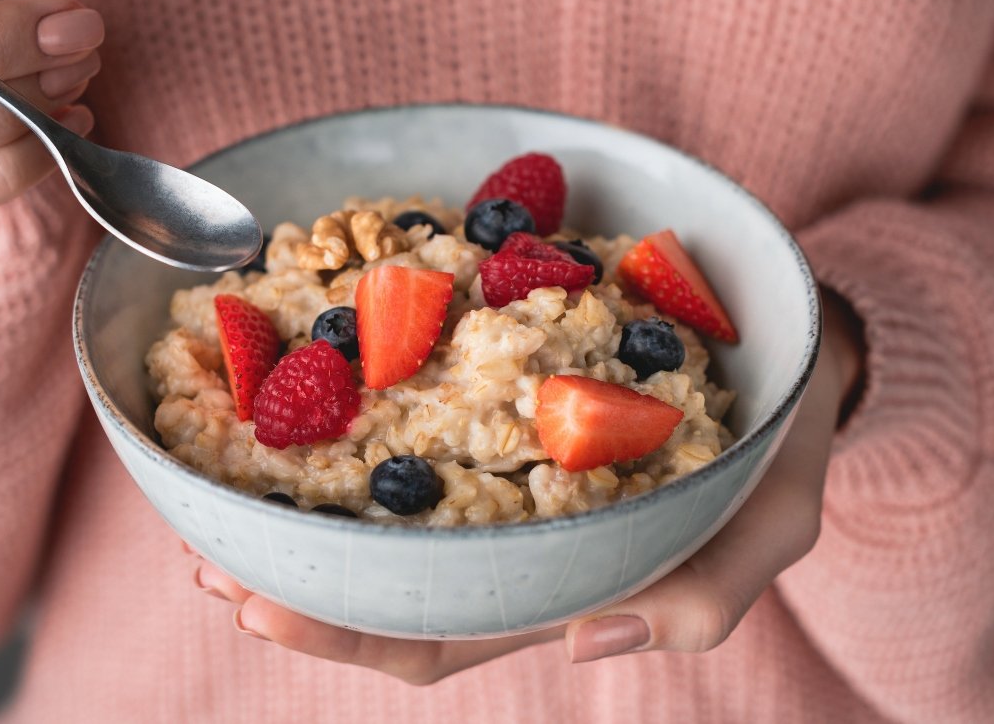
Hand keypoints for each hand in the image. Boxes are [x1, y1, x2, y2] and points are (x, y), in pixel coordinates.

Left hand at [184, 292, 865, 683]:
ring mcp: (495, 470)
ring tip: (208, 488)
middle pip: (378, 584)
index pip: (438, 636)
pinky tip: (282, 382)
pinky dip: (337, 408)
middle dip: (287, 581)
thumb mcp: (774, 523)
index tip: (261, 608)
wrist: (787, 348)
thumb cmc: (777, 448)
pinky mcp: (489, 398)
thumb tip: (588, 645)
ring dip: (292, 510)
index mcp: (558, 585)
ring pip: (377, 512)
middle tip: (206, 554)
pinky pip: (403, 413)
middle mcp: (508, 538)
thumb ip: (708, 592)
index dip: (345, 636)